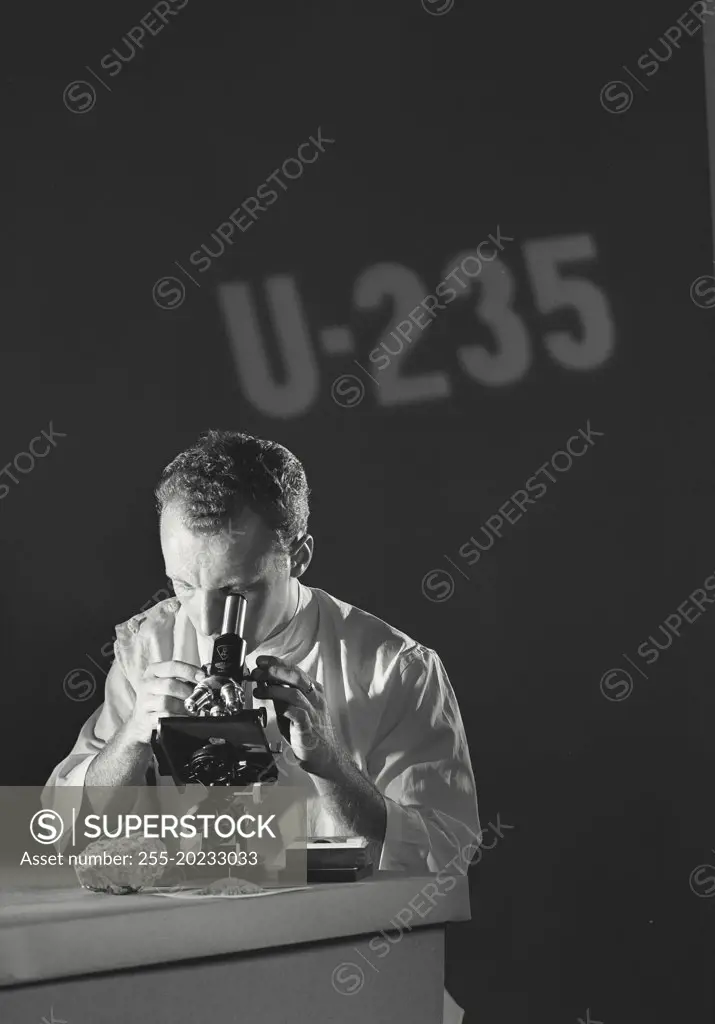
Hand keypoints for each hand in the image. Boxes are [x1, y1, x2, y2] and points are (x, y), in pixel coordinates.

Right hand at [125, 660, 205, 744]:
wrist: (143, 720)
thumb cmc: (162, 697)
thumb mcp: (171, 682)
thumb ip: (187, 677)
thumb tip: (208, 674)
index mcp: (153, 671)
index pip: (172, 666)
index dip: (190, 671)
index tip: (203, 677)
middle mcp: (146, 684)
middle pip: (170, 685)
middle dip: (188, 692)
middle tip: (199, 698)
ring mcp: (144, 702)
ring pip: (166, 702)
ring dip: (183, 707)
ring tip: (191, 709)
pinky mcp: (145, 718)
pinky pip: (164, 717)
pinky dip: (178, 717)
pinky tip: (183, 717)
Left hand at [250, 656, 342, 777]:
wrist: (326, 757)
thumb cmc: (309, 733)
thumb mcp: (294, 709)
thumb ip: (282, 697)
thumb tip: (264, 682)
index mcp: (313, 691)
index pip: (294, 670)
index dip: (276, 663)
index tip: (261, 661)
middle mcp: (315, 698)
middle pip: (296, 676)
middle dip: (274, 670)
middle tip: (257, 671)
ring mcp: (313, 712)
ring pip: (294, 693)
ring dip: (273, 688)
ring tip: (259, 689)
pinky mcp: (309, 727)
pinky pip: (297, 713)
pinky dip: (284, 707)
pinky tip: (273, 706)